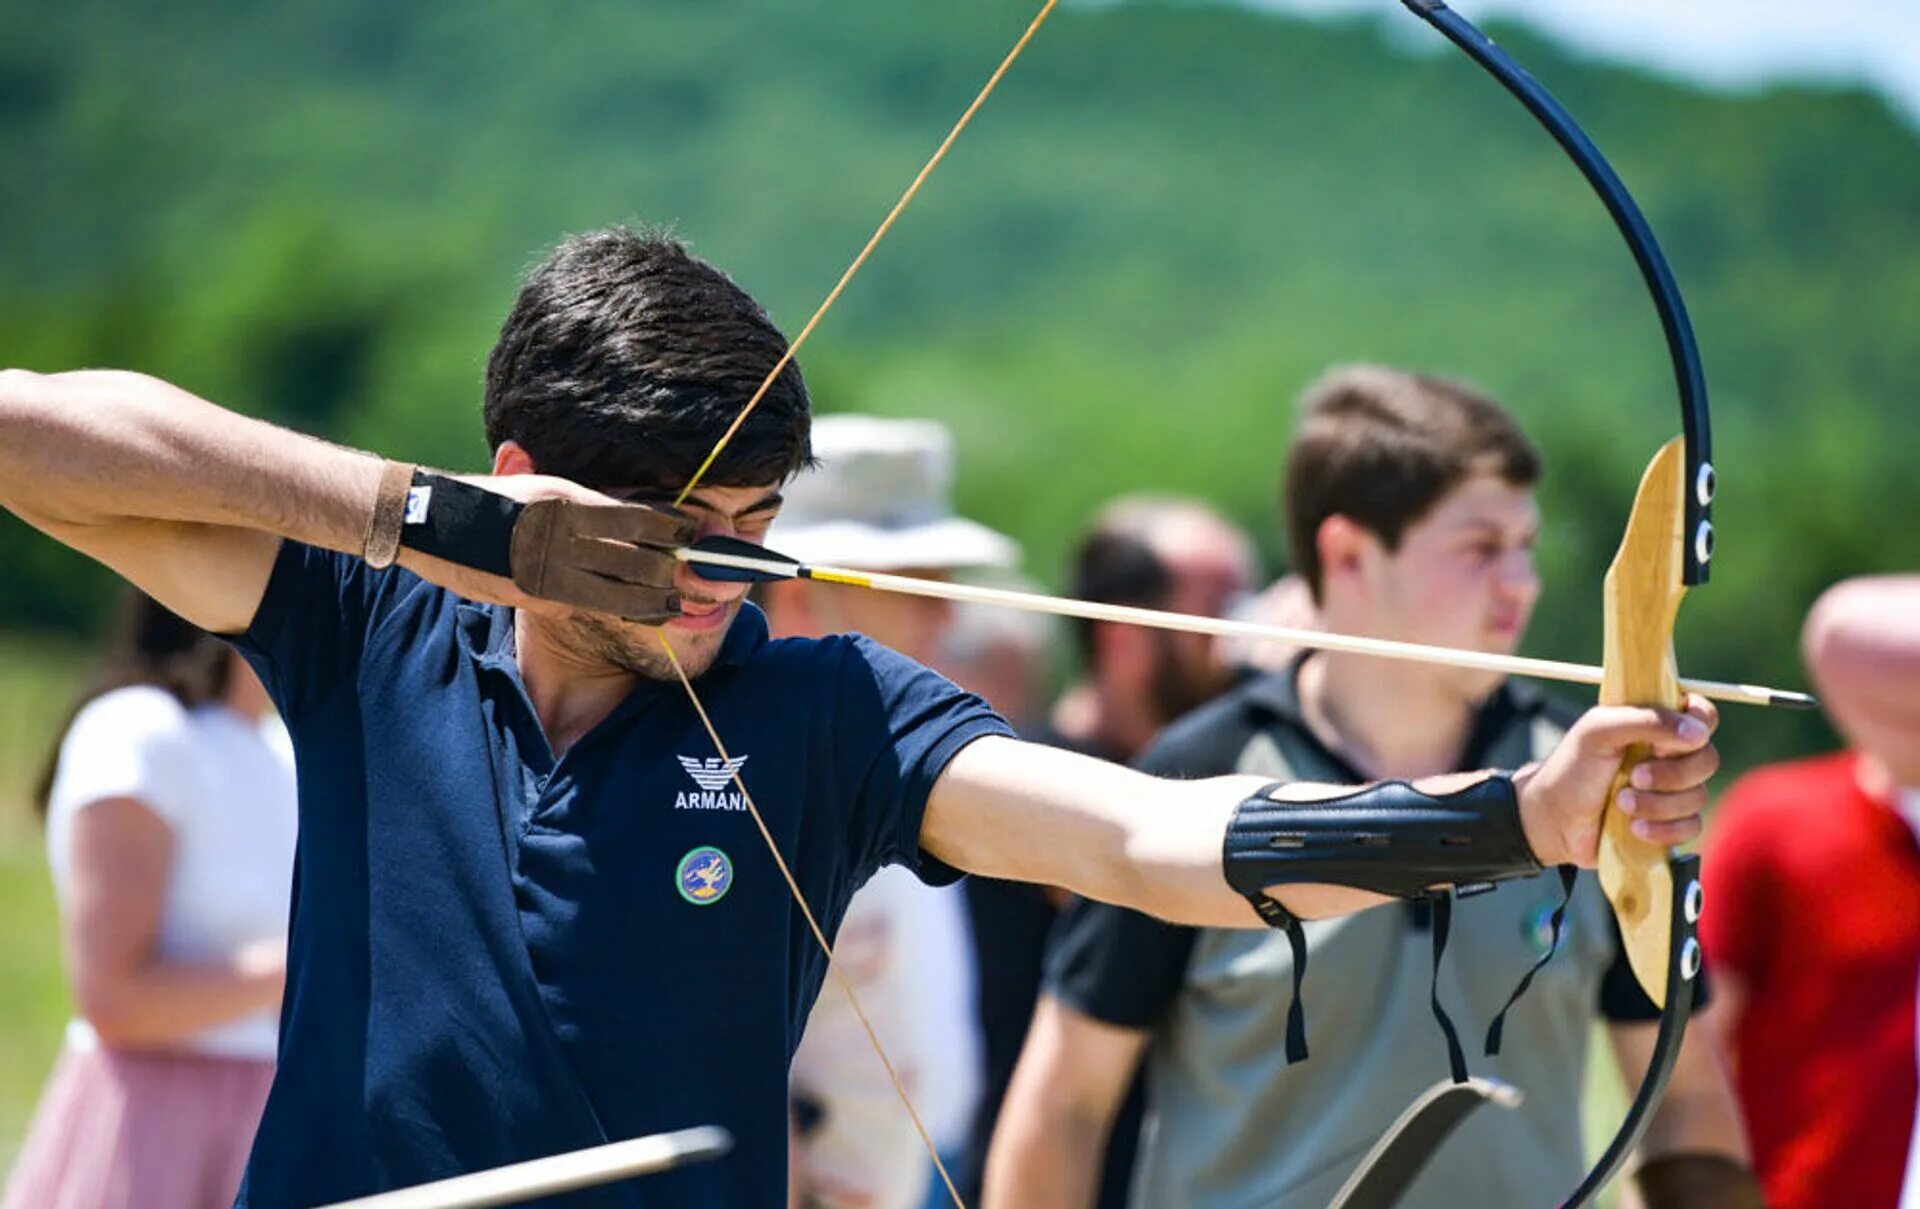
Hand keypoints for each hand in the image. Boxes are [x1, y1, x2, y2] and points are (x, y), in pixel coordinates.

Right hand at [449, 474, 695, 621]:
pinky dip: (607, 609)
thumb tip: (627, 517)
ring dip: (648, 601)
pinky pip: (581, 606)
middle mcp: (561, 535)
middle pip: (635, 560)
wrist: (430, 521)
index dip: (670, 530)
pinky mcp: (534, 597)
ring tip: (668, 605)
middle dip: (666, 573)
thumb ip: (584, 504)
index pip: (636, 518)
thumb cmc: (492, 501)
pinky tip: (626, 611)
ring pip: (615, 592)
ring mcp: (547, 569)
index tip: (688, 534)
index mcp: (567, 500)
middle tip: (684, 579)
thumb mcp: (542, 489)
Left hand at [1512, 695, 1719, 867]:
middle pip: (1708, 759)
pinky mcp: (1670, 822)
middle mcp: (1670, 755)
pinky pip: (1691, 826)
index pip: (1702, 714)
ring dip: (1658, 804)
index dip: (1698, 726)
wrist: (1555, 820)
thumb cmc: (1572, 768)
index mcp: (1656, 724)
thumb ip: (1644, 721)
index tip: (1668, 742)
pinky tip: (1634, 828)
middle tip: (1635, 777)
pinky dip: (1663, 829)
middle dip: (1671, 774)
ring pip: (1698, 796)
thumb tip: (1697, 732)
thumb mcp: (1598, 732)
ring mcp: (1672, 790)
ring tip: (1620, 804)